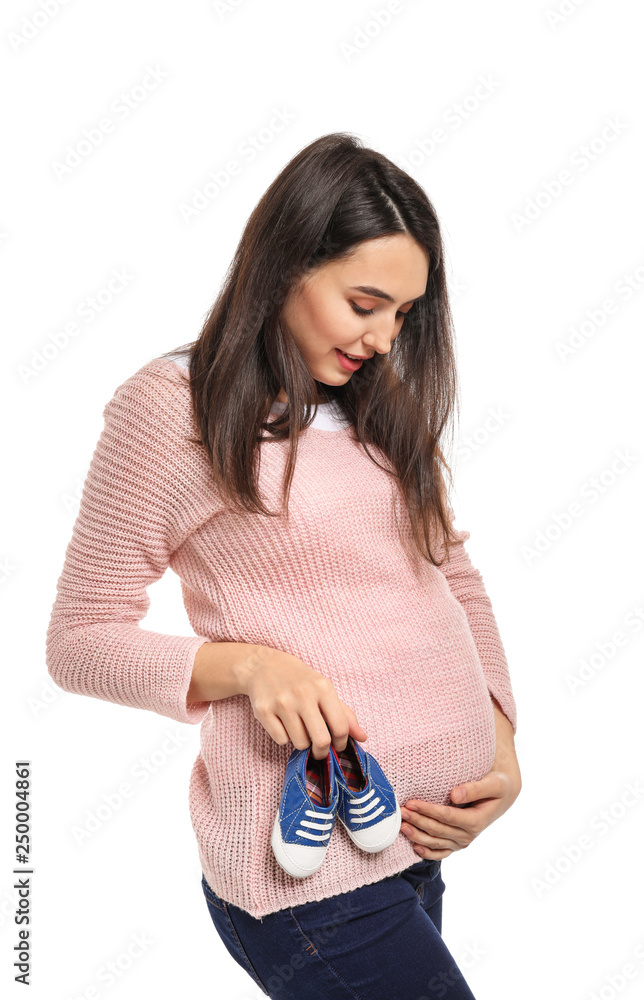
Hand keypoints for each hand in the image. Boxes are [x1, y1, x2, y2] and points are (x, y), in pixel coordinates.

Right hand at [242, 645, 367, 759]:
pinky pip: (281, 740)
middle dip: (322, 752)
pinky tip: (282, 722)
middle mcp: (303, 695)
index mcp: (323, 687)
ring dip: (302, 742)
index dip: (342, 742)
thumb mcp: (324, 689)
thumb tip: (363, 738)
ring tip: (298, 728)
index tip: (337, 746)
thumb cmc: (299, 680)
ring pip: (300, 743)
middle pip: (321, 740)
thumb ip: (344, 714)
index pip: (341, 726)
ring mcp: (282, 703)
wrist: (264, 665)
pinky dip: (284, 737)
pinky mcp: (263, 711)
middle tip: (319, 750)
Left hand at [400, 699, 520, 858]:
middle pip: (437, 830)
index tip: (411, 802)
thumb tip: (455, 794)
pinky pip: (440, 853)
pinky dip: (427, 853)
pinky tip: (415, 847)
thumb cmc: (497, 786)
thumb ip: (475, 788)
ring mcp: (462, 842)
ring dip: (417, 836)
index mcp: (476, 821)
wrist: (501, 796)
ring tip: (401, 826)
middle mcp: (468, 835)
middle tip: (400, 811)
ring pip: (436, 843)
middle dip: (418, 821)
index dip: (428, 811)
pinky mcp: (456, 843)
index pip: (446, 817)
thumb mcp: (493, 784)